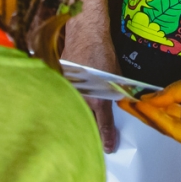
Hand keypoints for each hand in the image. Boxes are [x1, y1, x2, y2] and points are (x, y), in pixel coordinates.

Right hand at [62, 25, 121, 151]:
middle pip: (83, 121)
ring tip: (76, 127)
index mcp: (97, 100)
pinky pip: (63, 99)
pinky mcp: (58, 84)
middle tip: (90, 140)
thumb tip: (122, 103)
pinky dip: (65, 104)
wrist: (84, 33)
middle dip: (86, 131)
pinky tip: (65, 107)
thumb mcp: (115, 76)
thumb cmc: (102, 53)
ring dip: (74, 118)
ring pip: (71, 110)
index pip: (103, 124)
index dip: (106, 137)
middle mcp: (81, 99)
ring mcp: (68, 92)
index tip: (109, 148)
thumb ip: (116, 93)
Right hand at [120, 72, 180, 156]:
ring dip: (146, 114)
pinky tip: (146, 109)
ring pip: (164, 124)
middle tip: (123, 100)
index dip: (148, 99)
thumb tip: (149, 97)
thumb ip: (171, 92)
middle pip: (161, 116)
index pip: (165, 103)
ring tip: (130, 103)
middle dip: (142, 108)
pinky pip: (173, 130)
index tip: (131, 93)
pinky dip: (158, 120)